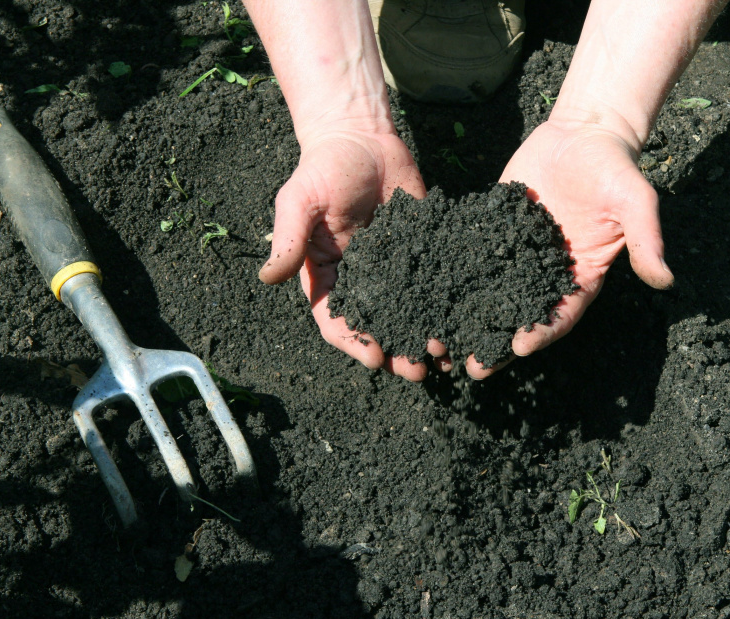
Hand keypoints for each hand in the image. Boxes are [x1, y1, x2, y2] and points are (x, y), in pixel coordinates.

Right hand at [259, 129, 444, 380]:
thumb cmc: (323, 166)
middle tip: (418, 371)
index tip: (376, 357)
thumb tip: (267, 278)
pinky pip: (435, 285)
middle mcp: (361, 280)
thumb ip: (289, 240)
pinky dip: (446, 307)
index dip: (354, 342)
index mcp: (327, 276)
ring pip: (409, 313)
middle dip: (395, 352)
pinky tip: (462, 323)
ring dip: (423, 338)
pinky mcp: (422, 252)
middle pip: (377, 326)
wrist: (363, 136)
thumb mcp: (299, 200)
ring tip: (443, 357)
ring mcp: (394, 269)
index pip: (336, 320)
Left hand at [465, 119, 673, 378]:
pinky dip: (452, 278)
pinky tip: (427, 294)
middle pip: (519, 316)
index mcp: (581, 276)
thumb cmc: (615, 166)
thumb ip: (646, 240)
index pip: (561, 314)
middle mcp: (546, 272)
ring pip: (490, 294)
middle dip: (496, 342)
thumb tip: (666, 280)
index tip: (520, 348)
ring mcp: (518, 253)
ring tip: (440, 343)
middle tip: (470, 367)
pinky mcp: (495, 230)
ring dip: (468, 320)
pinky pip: (472, 258)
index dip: (541, 332)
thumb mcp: (635, 201)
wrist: (585, 131)